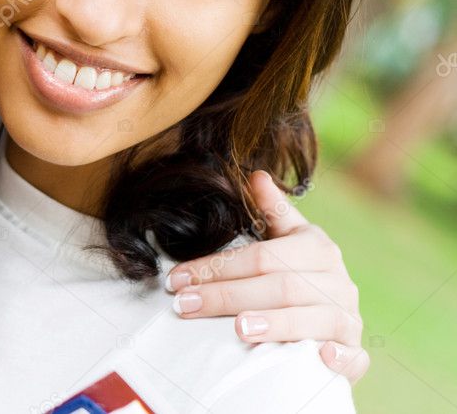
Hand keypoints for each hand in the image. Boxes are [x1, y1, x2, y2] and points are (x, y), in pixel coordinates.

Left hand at [165, 171, 368, 383]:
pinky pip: (351, 357)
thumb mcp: (290, 240)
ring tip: (237, 329)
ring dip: (275, 324)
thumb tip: (256, 175)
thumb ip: (274, 212)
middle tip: (185, 305)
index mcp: (318, 249)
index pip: (261, 256)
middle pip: (278, 287)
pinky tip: (316, 357)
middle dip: (226, 296)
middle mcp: (338, 282)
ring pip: (311, 319)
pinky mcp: (356, 354)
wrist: (337, 323)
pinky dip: (335, 358)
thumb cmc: (300, 276)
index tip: (177, 279)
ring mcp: (349, 319)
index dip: (217, 267)